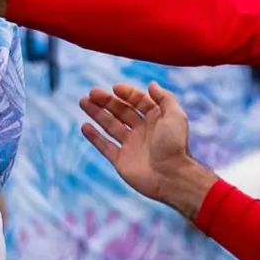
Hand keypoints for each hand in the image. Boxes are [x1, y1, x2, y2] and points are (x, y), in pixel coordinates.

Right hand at [77, 83, 212, 214]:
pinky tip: (85, 126)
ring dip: (97, 113)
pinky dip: (95, 137)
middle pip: (121, 111)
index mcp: (156, 119)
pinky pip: (105, 146)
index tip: (114, 88)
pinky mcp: (121, 161)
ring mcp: (130, 145)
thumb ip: (165, 98)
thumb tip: (152, 84)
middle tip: (91, 93)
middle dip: (106, 101)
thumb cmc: (174, 145)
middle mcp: (142, 131)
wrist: (170, 176)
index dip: (127, 93)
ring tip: (83, 102)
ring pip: (110, 125)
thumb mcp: (175, 115)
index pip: (138, 101)